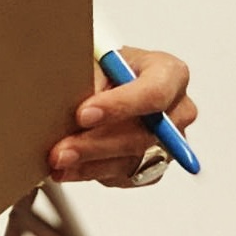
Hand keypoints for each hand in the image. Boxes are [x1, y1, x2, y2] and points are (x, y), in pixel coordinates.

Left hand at [48, 46, 196, 186]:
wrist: (111, 81)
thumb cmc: (108, 65)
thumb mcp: (100, 59)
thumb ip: (93, 78)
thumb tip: (73, 101)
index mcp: (170, 73)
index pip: (153, 93)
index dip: (119, 106)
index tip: (83, 114)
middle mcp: (177, 110)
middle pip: (142, 135)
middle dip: (96, 143)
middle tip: (62, 149)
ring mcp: (169, 143)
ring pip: (131, 160)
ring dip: (89, 164)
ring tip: (58, 161)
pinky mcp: (155, 165)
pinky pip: (125, 176)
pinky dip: (92, 172)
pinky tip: (70, 168)